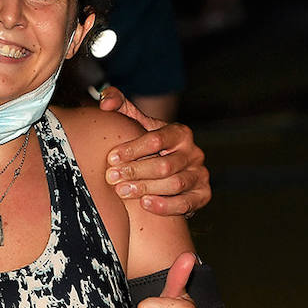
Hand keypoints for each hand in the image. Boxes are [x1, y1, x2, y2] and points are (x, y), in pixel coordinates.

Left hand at [100, 86, 209, 216]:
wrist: (165, 173)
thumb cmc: (146, 146)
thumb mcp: (135, 123)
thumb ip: (119, 105)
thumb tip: (105, 102)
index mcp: (180, 133)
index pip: (157, 139)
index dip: (132, 149)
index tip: (111, 158)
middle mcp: (194, 153)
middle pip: (165, 165)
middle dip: (135, 171)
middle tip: (111, 177)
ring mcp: (200, 175)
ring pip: (175, 184)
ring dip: (146, 188)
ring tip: (122, 191)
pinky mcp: (202, 195)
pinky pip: (185, 203)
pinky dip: (165, 205)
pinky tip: (144, 204)